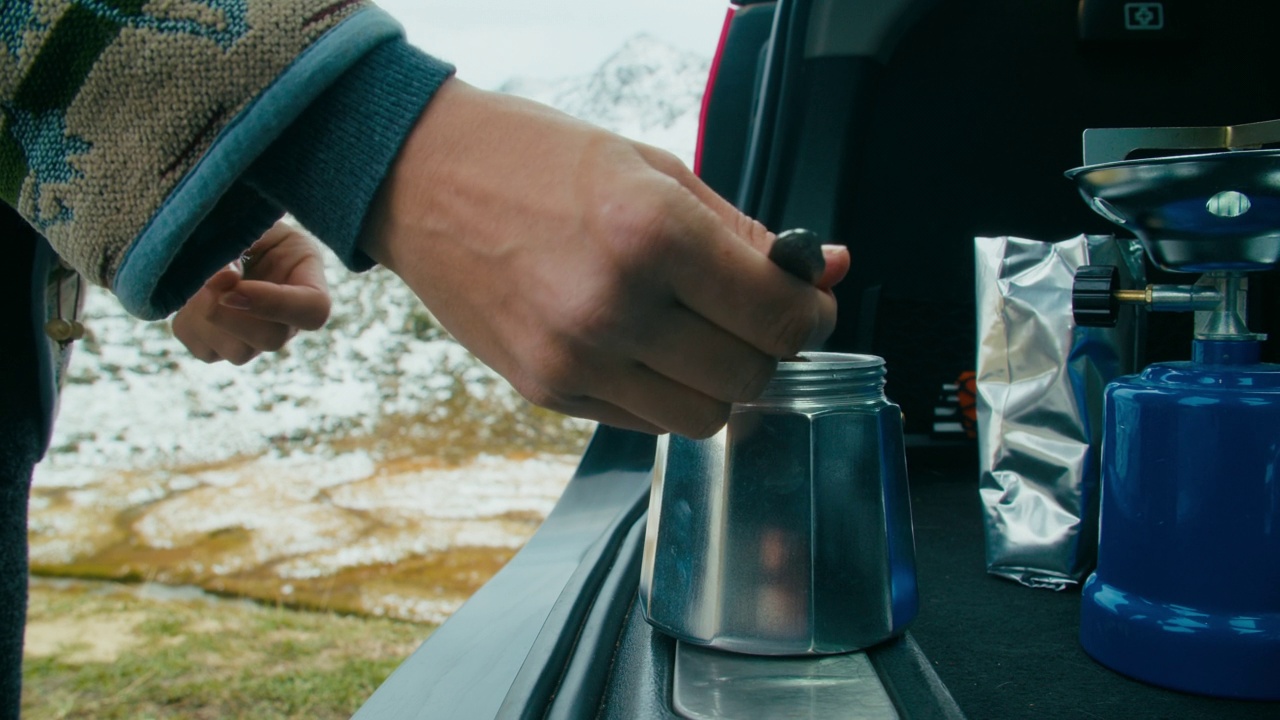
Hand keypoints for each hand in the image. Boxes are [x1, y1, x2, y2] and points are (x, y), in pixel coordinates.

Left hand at [173, 221, 330, 364]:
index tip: (233, 284)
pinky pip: (205, 351)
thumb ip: (239, 244)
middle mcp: (288, 320)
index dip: (274, 304)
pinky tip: (189, 296)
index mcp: (307, 282)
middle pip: (272, 339)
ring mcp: (257, 340)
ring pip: (238, 353)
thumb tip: (219, 281)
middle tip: (204, 283)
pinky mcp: (224, 348)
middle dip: (230, 315)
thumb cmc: (244, 224)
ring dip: (205, 318)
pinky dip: (188, 323)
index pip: (313, 310)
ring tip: (193, 282)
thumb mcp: (250, 223)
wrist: (221, 236)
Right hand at [361, 78, 849, 437]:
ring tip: (695, 334)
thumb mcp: (655, 170)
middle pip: (750, 376)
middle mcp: (614, 307)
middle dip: (768, 348)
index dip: (812, 314)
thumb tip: (828, 269)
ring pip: (704, 417)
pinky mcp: (545, 392)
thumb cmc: (537, 160)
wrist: (420, 180)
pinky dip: (665, 393)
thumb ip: (746, 233)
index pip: (780, 318)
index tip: (805, 302)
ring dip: (719, 381)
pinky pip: (645, 423)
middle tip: (749, 313)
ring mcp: (575, 360)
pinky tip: (643, 346)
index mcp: (651, 233)